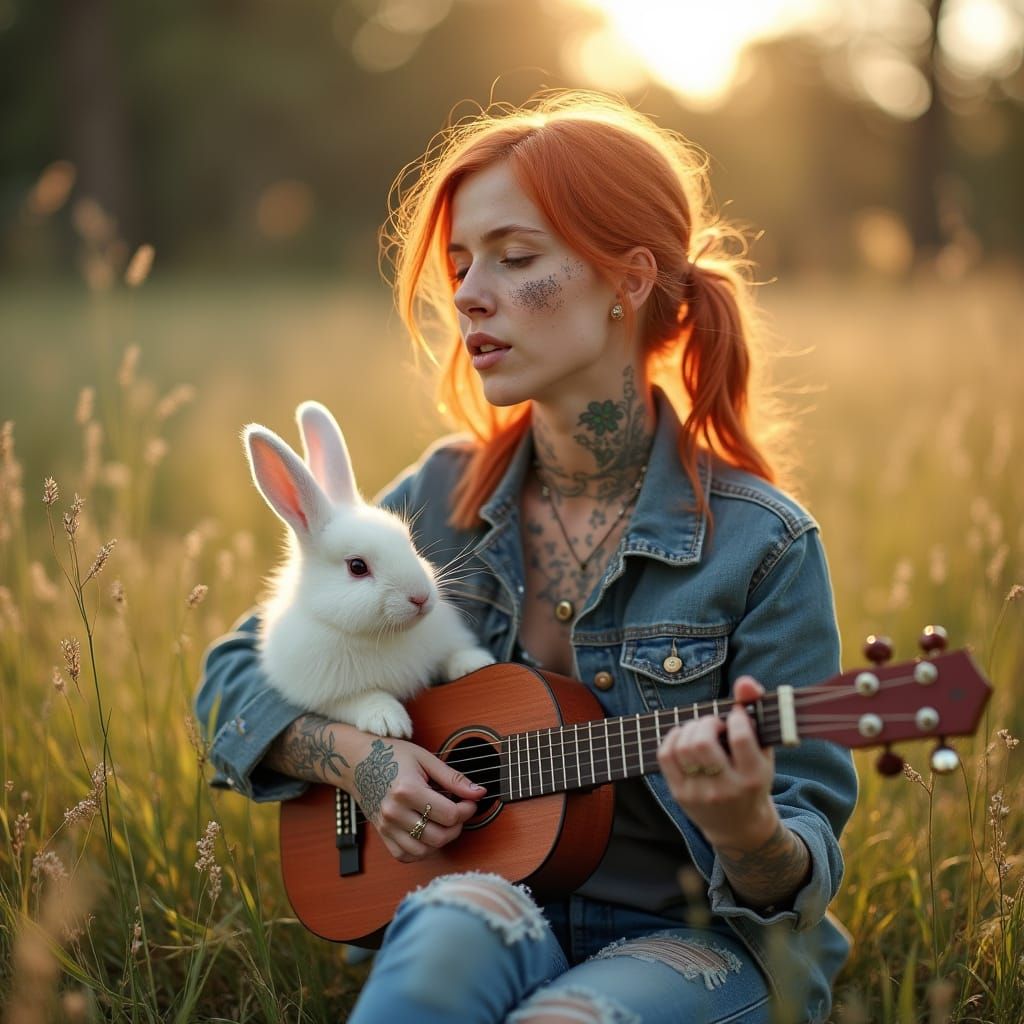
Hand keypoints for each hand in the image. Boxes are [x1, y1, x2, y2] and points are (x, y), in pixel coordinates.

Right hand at [348, 734, 484, 862]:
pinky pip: (406, 855)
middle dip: (457, 827)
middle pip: (438, 836)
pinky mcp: (382, 834)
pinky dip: (422, 850)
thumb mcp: (425, 759)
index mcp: (407, 790)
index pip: (448, 814)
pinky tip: (428, 833)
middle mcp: (395, 812)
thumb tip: (479, 792)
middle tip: (459, 812)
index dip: (467, 810)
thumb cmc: (391, 755)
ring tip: (445, 823)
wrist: (357, 761)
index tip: (470, 801)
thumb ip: (453, 778)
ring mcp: (386, 826)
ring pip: (424, 850)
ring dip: (441, 840)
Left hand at [657, 676, 778, 850]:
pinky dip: (672, 737)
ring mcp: (700, 793)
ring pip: (682, 747)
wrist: (739, 827)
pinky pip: (665, 756)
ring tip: (700, 730)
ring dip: (689, 728)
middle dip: (706, 722)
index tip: (736, 715)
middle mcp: (726, 789)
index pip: (741, 738)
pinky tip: (684, 736)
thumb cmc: (753, 779)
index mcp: (754, 777)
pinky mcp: (680, 794)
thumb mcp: (763, 751)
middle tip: (714, 724)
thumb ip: (756, 712)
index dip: (736, 717)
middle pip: (702, 742)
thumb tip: (744, 682)